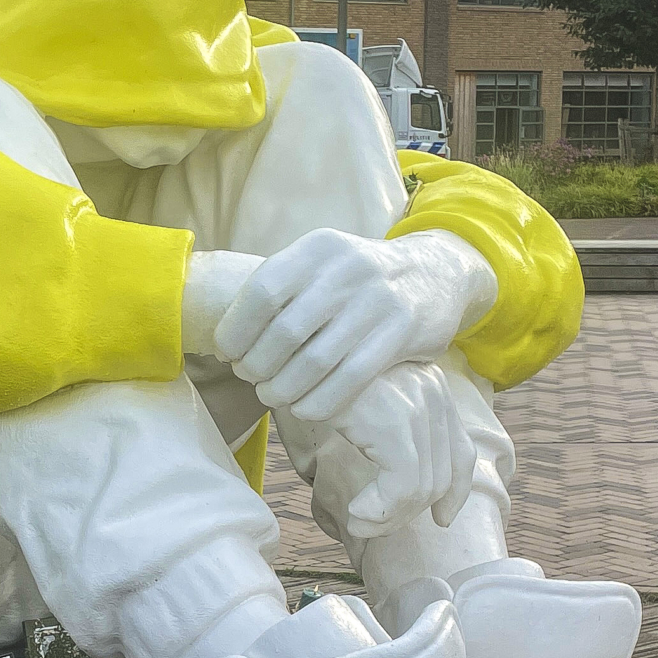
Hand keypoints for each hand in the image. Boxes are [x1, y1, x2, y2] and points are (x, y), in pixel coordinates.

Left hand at [214, 230, 497, 423]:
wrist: (432, 273)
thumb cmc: (355, 282)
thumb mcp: (319, 266)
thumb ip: (280, 290)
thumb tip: (224, 342)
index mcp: (317, 248)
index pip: (263, 291)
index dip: (236, 330)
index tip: (227, 354)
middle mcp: (347, 268)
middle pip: (285, 331)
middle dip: (258, 365)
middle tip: (251, 379)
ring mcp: (378, 299)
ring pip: (316, 360)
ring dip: (285, 388)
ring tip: (272, 396)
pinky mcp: (401, 331)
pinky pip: (351, 378)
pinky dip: (319, 401)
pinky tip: (304, 409)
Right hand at [311, 362, 478, 537]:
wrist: (283, 346)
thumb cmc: (309, 376)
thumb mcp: (357, 404)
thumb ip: (384, 435)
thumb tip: (393, 492)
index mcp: (429, 385)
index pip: (461, 451)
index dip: (456, 493)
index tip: (441, 520)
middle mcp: (431, 390)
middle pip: (442, 476)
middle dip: (407, 514)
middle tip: (368, 526)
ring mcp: (415, 403)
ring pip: (422, 486)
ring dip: (388, 518)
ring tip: (357, 522)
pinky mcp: (392, 419)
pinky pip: (401, 484)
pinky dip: (380, 510)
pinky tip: (354, 512)